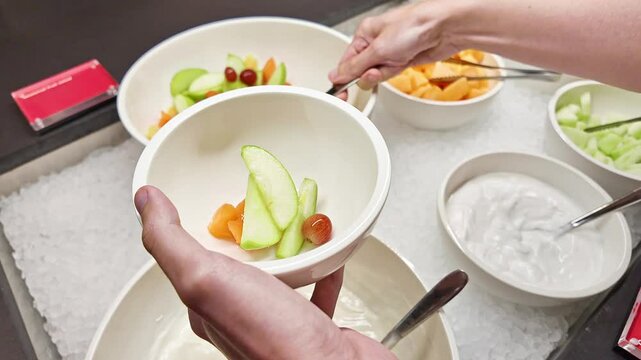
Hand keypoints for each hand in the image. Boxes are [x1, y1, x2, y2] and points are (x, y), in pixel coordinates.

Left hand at [134, 186, 395, 359]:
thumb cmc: (269, 337)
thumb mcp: (204, 279)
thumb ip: (170, 240)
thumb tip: (144, 202)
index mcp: (206, 306)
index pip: (188, 259)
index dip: (189, 226)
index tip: (198, 196)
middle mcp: (239, 315)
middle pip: (235, 264)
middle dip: (243, 234)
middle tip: (252, 203)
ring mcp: (277, 321)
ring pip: (277, 276)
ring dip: (285, 248)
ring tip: (292, 222)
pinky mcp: (313, 326)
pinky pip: (315, 290)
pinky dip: (322, 267)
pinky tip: (327, 253)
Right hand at [329, 1, 463, 89]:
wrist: (444, 28)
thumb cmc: (413, 26)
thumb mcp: (377, 49)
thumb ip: (355, 66)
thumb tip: (336, 75)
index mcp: (364, 34)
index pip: (346, 61)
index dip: (343, 78)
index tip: (340, 92)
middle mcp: (376, 42)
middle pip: (361, 70)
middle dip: (367, 75)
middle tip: (373, 74)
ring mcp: (390, 52)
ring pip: (376, 74)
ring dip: (382, 74)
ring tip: (392, 64)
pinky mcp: (402, 60)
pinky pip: (390, 74)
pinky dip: (392, 74)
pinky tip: (399, 65)